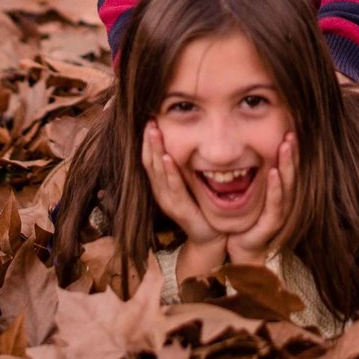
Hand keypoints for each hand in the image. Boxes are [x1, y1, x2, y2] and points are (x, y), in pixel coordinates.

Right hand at [141, 122, 224, 255]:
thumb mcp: (191, 183)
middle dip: (149, 140)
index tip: (150, 120)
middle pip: (149, 162)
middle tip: (150, 120)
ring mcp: (168, 201)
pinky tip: (168, 158)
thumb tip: (188, 140)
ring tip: (154, 131)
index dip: (147, 140)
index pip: (149, 159)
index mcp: (161, 185)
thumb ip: (186, 166)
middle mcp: (161, 192)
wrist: (211, 238)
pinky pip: (173, 188)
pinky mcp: (180, 210)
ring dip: (156, 150)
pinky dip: (169, 172)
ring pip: (157, 172)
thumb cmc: (202, 208)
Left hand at [225, 131, 296, 269]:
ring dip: (287, 163)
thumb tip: (238, 140)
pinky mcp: (272, 223)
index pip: (287, 164)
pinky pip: (276, 203)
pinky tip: (273, 173)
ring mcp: (280, 210)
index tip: (288, 125)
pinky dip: (276, 188)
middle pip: (292, 170)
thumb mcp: (247, 189)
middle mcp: (284, 198)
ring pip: (288, 184)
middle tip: (290, 131)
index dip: (289, 147)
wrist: (240, 247)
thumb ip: (248, 168)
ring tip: (285, 145)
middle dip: (292, 150)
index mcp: (279, 188)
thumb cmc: (244, 216)